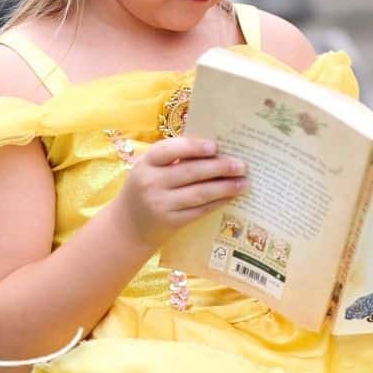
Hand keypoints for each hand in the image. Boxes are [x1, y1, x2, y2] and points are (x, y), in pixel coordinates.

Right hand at [113, 136, 248, 243]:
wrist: (128, 226)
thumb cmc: (146, 188)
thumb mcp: (150, 169)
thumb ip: (173, 157)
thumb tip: (215, 148)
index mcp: (146, 163)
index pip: (168, 150)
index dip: (193, 148)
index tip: (215, 146)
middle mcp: (150, 183)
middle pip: (190, 172)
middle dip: (219, 167)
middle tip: (241, 165)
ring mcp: (161, 204)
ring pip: (199, 193)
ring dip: (225, 187)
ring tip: (244, 182)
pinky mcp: (171, 222)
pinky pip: (199, 210)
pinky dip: (217, 202)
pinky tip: (230, 197)